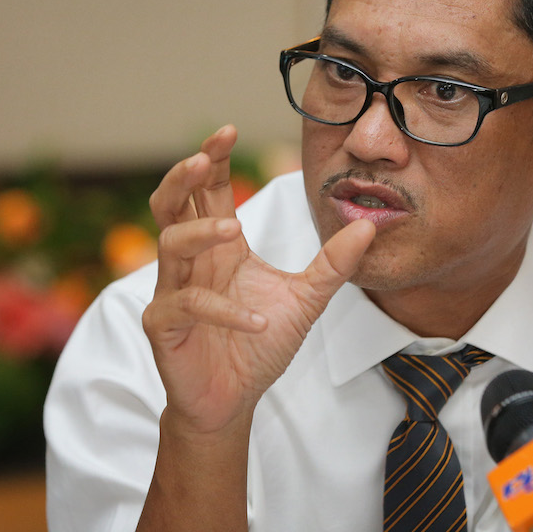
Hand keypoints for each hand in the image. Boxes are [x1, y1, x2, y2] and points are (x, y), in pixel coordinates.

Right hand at [143, 125, 374, 438]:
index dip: (214, 159)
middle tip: (206, 157)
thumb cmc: (258, 345)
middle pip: (171, 204)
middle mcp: (191, 262)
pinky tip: (257, 319)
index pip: (208, 191)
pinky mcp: (164, 326)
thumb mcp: (305, 300)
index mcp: (220, 247)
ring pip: (169, 245)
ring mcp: (172, 291)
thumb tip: (368, 227)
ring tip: (233, 227)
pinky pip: (184, 305)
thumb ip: (332, 265)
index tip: (229, 130)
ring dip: (199, 232)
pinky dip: (222, 309)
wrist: (232, 401)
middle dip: (184, 176)